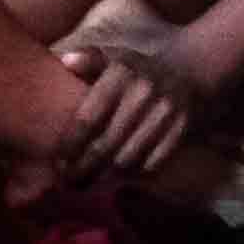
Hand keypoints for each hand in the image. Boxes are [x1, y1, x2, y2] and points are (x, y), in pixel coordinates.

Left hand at [50, 35, 196, 182]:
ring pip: (127, 159)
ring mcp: (165, 111)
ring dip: (105, 178)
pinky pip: (151, 164)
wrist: (185, 73)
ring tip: (89, 184)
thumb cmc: (134, 71)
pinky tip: (116, 179)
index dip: (70, 146)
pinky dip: (132, 176)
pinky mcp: (181, 128)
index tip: (57, 163)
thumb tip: (66, 61)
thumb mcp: (111, 58)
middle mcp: (143, 92)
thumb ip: (87, 59)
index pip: (88, 118)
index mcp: (120, 73)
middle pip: (106, 145)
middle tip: (69, 183)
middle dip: (84, 169)